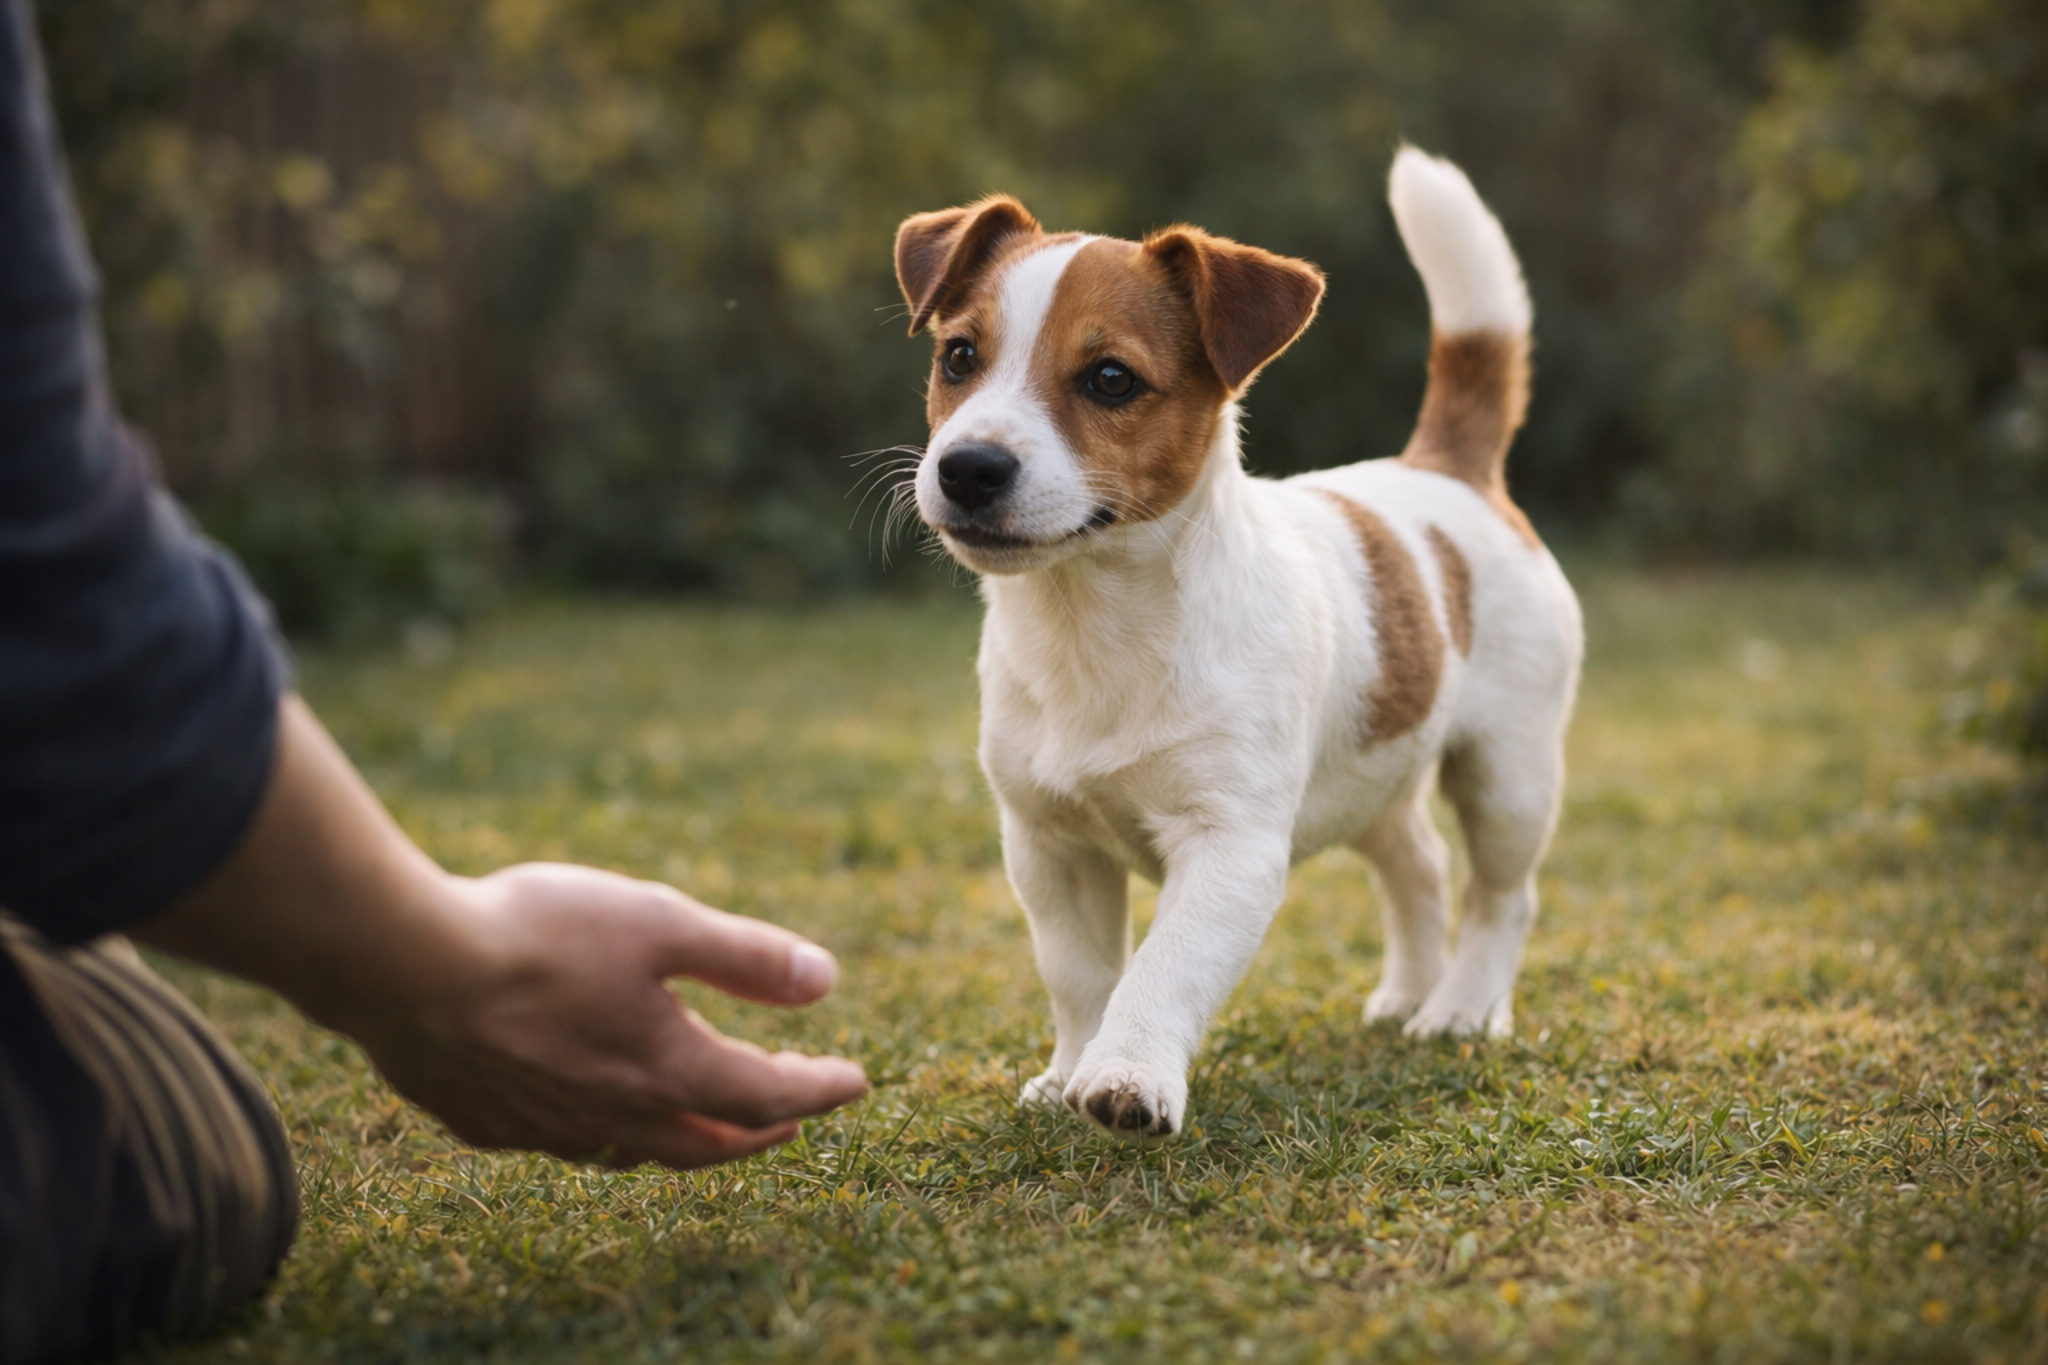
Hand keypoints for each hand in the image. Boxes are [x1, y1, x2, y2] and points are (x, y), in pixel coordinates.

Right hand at [349, 863, 866, 1167]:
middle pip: (708, 1141)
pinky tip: (591, 1105)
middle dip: (760, 1130)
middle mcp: (612, 1115)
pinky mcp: (486, 1122)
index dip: (819, 1089)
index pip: (766, 1095)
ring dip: (684, 1135)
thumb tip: (826, 983)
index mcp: (666, 1068)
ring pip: (634, 1149)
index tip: (857, 1082)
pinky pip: (564, 1140)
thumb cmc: (538, 935)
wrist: (402, 964)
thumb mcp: (662, 923)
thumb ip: (747, 957)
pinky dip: (604, 1129)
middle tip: (792, 1116)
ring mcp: (545, 1128)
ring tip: (701, 1114)